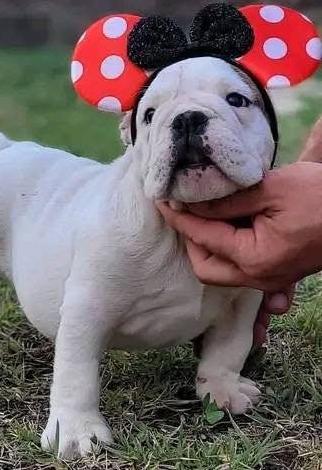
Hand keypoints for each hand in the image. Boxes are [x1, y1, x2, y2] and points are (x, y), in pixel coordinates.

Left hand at [157, 162, 321, 291]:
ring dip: (208, 247)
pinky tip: (225, 234)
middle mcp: (260, 276)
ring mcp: (270, 279)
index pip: (203, 238)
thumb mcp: (270, 190)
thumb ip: (227, 202)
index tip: (164, 202)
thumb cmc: (320, 196)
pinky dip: (227, 256)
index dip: (181, 218)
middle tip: (185, 212)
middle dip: (191, 242)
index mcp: (255, 258)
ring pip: (222, 272)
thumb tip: (192, 203)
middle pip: (207, 269)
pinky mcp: (278, 273)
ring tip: (203, 217)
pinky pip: (242, 272)